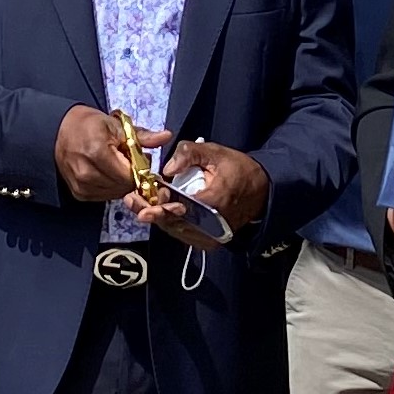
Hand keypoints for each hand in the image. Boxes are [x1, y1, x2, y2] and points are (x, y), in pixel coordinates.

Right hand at [55, 106, 143, 202]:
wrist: (59, 131)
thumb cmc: (87, 125)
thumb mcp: (116, 125)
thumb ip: (143, 136)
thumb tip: (166, 137)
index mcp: (97, 152)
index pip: (130, 174)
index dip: (140, 169)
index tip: (141, 160)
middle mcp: (86, 173)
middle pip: (124, 186)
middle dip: (133, 176)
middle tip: (129, 161)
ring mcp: (81, 186)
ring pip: (116, 194)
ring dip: (122, 183)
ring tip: (117, 165)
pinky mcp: (79, 194)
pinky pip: (105, 196)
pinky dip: (111, 187)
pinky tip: (108, 173)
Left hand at [133, 139, 268, 249]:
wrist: (261, 191)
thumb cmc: (238, 169)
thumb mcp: (215, 152)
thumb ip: (189, 154)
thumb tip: (167, 169)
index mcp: (214, 202)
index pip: (180, 209)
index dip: (159, 204)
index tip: (141, 198)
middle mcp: (211, 225)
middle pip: (173, 223)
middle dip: (150, 211)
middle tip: (132, 200)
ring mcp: (210, 236)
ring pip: (175, 230)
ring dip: (157, 217)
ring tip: (139, 204)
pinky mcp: (209, 240)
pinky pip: (182, 233)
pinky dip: (169, 223)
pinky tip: (157, 211)